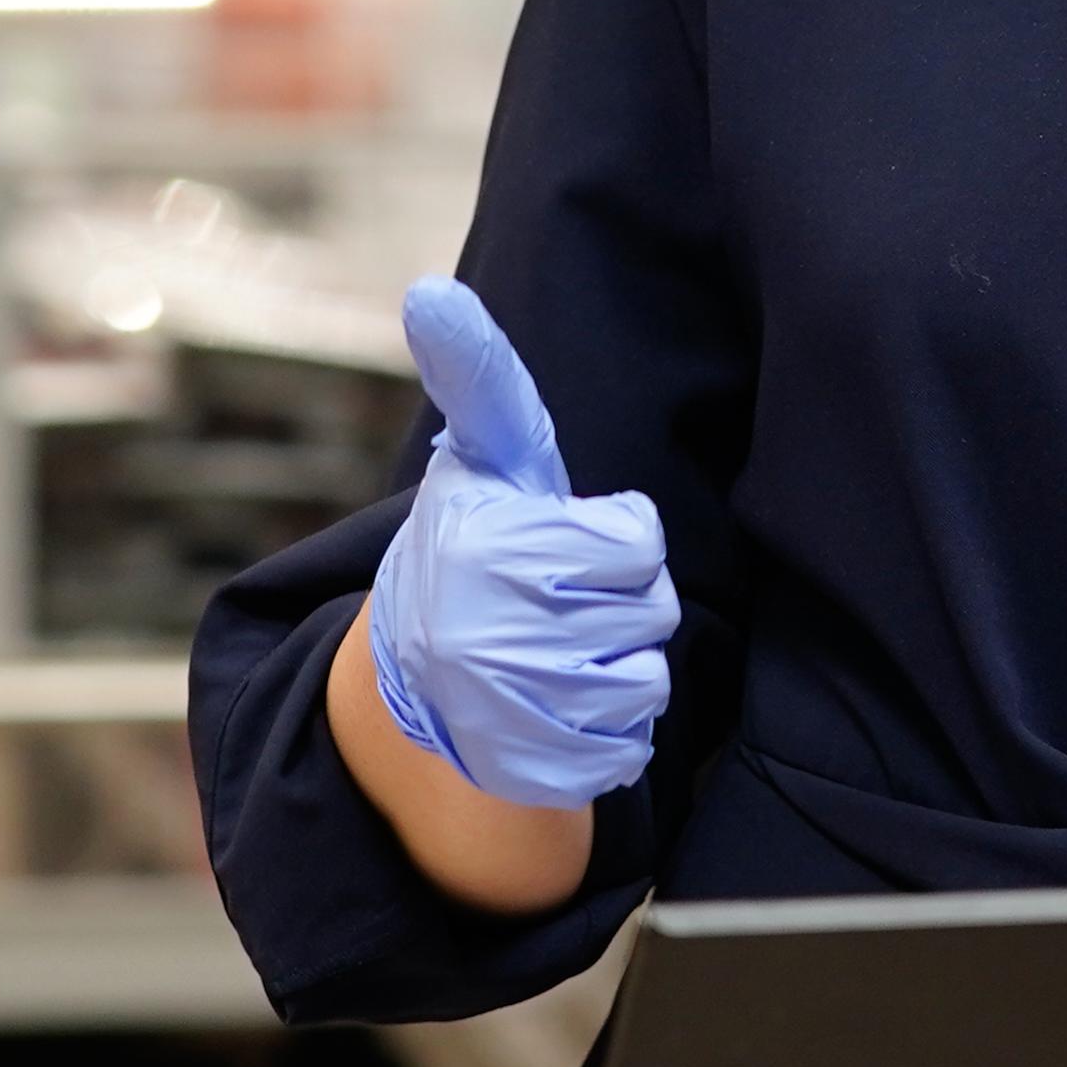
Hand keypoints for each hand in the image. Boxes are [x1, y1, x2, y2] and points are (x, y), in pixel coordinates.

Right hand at [357, 278, 676, 810]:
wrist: (413, 684)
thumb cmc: (478, 549)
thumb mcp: (482, 463)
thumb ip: (479, 379)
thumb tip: (427, 292)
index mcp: (490, 549)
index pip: (640, 546)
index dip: (618, 543)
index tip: (566, 547)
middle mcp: (493, 634)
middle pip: (653, 615)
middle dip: (623, 607)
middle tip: (561, 606)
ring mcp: (511, 712)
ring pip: (647, 684)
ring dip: (620, 671)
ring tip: (559, 656)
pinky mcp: (532, 774)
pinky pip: (630, 750)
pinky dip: (610, 735)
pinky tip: (560, 713)